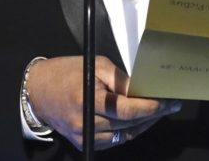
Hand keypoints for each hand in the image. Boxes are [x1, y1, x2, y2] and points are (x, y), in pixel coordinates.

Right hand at [27, 56, 180, 149]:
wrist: (38, 91)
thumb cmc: (68, 72)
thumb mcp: (96, 65)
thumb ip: (121, 80)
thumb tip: (144, 90)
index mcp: (88, 99)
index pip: (127, 109)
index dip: (151, 107)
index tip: (169, 101)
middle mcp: (86, 122)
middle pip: (129, 124)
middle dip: (153, 114)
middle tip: (169, 105)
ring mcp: (84, 136)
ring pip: (124, 135)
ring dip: (143, 125)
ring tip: (157, 112)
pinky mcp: (84, 143)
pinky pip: (113, 141)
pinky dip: (128, 131)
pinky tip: (138, 121)